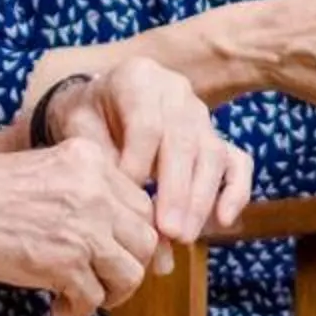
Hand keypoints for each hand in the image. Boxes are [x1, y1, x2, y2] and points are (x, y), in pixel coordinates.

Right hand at [0, 140, 166, 315]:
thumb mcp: (47, 171)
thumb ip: (85, 191)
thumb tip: (116, 232)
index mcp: (92, 161)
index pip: (141, 205)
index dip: (131, 236)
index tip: (113, 252)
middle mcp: (96, 192)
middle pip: (145, 240)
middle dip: (129, 266)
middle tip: (104, 280)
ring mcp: (83, 229)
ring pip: (130, 273)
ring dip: (112, 293)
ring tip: (84, 296)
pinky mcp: (63, 264)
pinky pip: (93, 299)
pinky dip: (79, 310)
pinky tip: (58, 306)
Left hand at [55, 57, 255, 247]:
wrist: (98, 102)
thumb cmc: (86, 118)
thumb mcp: (78, 130)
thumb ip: (101, 164)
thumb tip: (123, 208)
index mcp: (138, 79)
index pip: (148, 125)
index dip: (139, 165)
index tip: (125, 204)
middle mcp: (177, 92)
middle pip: (185, 141)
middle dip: (178, 191)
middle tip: (169, 231)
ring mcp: (201, 114)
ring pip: (213, 153)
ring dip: (201, 198)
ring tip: (184, 236)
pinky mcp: (215, 136)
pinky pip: (237, 160)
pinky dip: (236, 190)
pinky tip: (224, 220)